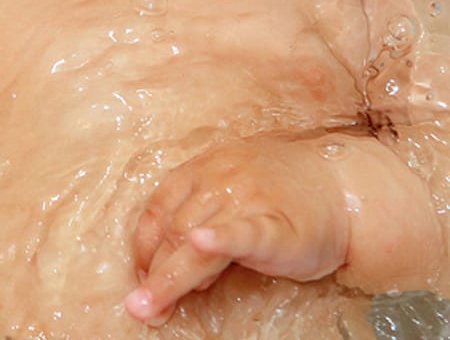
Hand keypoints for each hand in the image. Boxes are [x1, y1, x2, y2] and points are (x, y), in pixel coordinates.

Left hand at [124, 138, 349, 325]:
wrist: (339, 185)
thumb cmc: (279, 192)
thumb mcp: (229, 189)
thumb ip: (198, 215)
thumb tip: (166, 263)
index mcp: (201, 169)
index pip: (158, 208)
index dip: (142, 247)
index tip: (138, 277)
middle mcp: (219, 180)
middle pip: (174, 230)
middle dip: (154, 272)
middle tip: (141, 308)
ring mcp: (248, 199)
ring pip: (197, 238)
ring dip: (173, 276)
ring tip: (157, 305)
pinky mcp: (277, 225)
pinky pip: (244, 232)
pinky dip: (221, 239)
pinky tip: (204, 245)